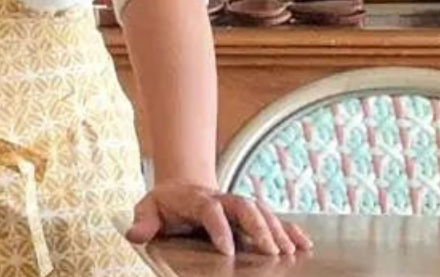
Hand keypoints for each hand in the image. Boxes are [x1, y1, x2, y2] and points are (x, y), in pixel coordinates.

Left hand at [124, 181, 309, 257]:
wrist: (181, 187)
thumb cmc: (165, 204)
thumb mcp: (148, 208)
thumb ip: (143, 221)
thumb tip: (135, 234)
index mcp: (197, 200)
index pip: (210, 211)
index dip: (219, 228)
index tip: (226, 249)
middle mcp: (222, 199)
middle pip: (244, 207)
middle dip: (259, 227)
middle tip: (270, 251)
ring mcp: (239, 206)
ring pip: (263, 212)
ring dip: (278, 231)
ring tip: (290, 252)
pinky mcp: (251, 214)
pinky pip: (274, 219)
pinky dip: (290, 230)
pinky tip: (304, 245)